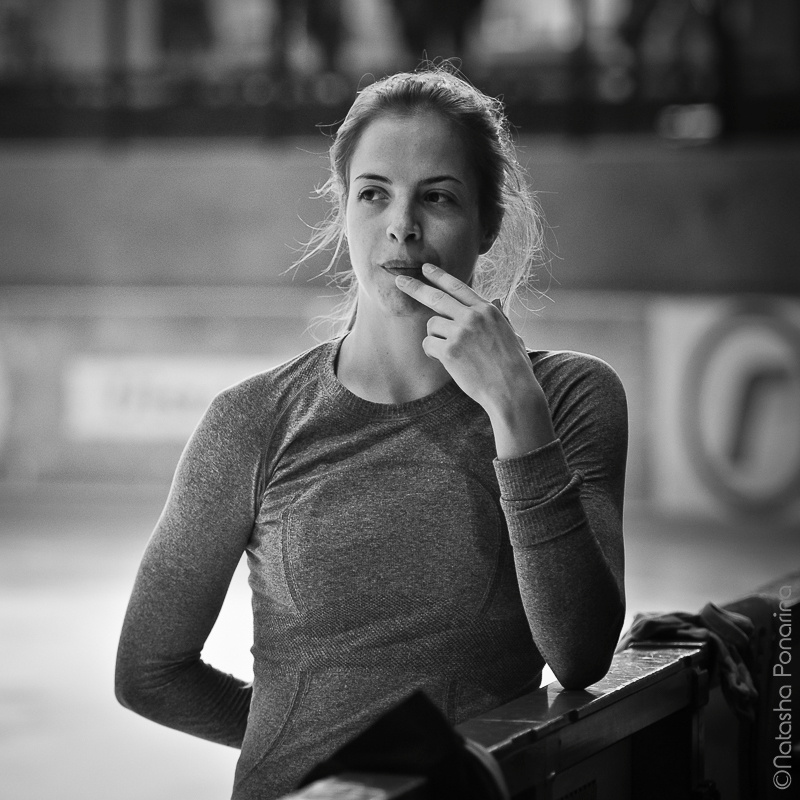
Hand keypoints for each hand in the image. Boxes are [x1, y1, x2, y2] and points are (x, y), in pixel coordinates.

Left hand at [395, 263, 555, 456]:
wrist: (512, 390)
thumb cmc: (514, 366)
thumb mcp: (512, 333)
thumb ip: (500, 316)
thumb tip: (496, 299)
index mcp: (488, 310)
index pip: (458, 287)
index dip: (439, 276)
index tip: (425, 268)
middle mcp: (472, 317)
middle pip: (436, 297)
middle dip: (415, 288)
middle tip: (399, 280)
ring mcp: (460, 333)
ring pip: (432, 325)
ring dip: (435, 337)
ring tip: (450, 351)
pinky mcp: (450, 351)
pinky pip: (428, 344)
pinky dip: (432, 352)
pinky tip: (446, 361)